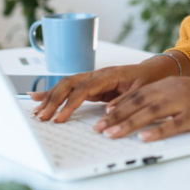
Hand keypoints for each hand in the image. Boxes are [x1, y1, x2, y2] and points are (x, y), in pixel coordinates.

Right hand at [29, 56, 178, 122]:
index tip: (60, 118)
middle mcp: (96, 74)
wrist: (153, 70)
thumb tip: (107, 112)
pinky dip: (53, 93)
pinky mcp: (90, 85)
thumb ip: (125, 101)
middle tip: (42, 117)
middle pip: (69, 84)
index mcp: (109, 75)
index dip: (70, 104)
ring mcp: (91, 78)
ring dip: (50, 98)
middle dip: (53, 100)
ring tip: (36, 111)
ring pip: (65, 85)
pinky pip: (69, 88)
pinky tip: (37, 97)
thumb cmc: (148, 80)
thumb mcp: (142, 92)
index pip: (84, 89)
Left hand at [93, 78, 189, 141]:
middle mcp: (173, 89)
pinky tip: (145, 138)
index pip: (136, 94)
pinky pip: (174, 124)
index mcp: (167, 84)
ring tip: (112, 134)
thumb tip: (140, 118)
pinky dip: (158, 131)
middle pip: (138, 102)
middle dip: (116, 116)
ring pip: (151, 112)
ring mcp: (184, 101)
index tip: (102, 116)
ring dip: (129, 124)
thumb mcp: (182, 94)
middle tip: (98, 129)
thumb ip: (163, 102)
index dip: (118, 105)